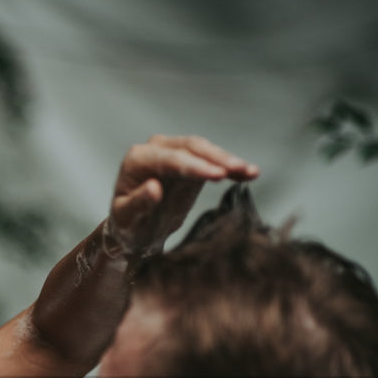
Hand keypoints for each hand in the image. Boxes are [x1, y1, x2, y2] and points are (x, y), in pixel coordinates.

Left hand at [105, 135, 258, 258]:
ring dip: (229, 161)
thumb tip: (153, 188)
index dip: (194, 166)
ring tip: (251, 172)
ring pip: (205, 151)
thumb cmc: (127, 224)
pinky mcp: (191, 163)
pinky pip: (213, 161)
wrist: (136, 229)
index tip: (217, 175)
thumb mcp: (127, 218)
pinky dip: (231, 168)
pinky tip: (250, 174)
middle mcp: (156, 149)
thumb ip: (138, 203)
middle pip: (191, 148)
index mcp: (138, 159)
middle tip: (239, 169)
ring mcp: (175, 153)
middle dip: (217, 159)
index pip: (170, 159)